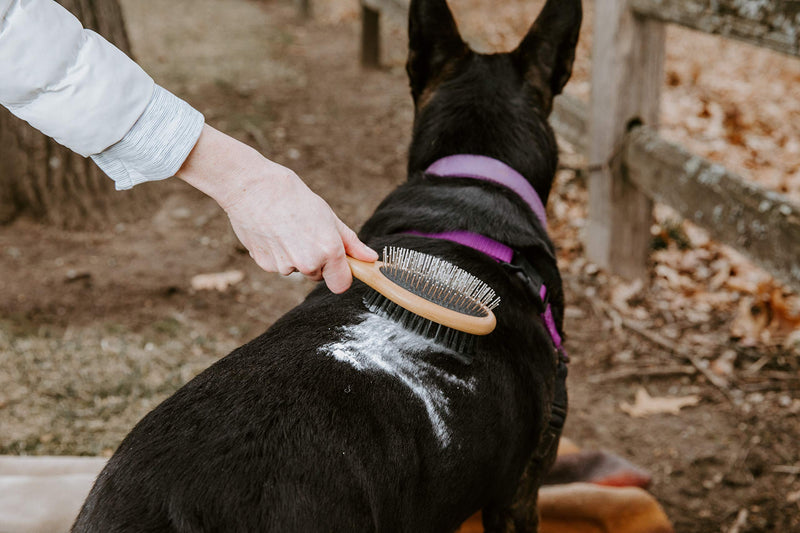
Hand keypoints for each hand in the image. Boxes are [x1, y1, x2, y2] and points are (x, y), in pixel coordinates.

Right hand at [177, 125, 377, 292]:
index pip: (341, 285)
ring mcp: (284, 266)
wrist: (252, 186)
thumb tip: (370, 258)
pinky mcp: (264, 265)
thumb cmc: (294, 196)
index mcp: (328, 250)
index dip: (341, 275)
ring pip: (296, 270)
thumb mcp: (328, 216)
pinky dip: (277, 253)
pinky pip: (278, 265)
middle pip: (318, 276)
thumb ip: (350, 243)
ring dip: (295, 256)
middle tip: (307, 233)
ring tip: (287, 228)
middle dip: (317, 261)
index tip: (338, 264)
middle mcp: (308, 263)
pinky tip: (272, 232)